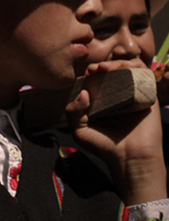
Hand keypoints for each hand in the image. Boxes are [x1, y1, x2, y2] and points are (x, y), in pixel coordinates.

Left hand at [66, 59, 166, 204]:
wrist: (130, 158)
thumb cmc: (105, 147)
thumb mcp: (80, 130)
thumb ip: (73, 112)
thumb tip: (83, 92)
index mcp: (102, 102)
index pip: (97, 79)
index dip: (91, 73)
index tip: (87, 73)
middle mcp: (118, 96)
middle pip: (113, 71)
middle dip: (103, 65)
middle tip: (96, 68)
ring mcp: (134, 95)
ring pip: (128, 69)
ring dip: (118, 63)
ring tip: (107, 68)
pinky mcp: (148, 96)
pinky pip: (145, 75)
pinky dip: (135, 67)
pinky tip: (125, 68)